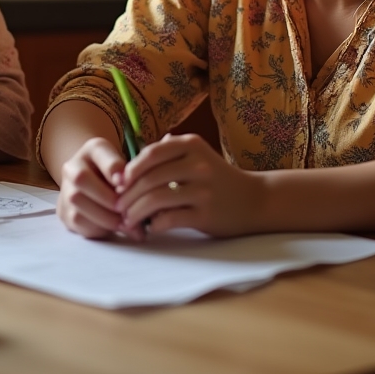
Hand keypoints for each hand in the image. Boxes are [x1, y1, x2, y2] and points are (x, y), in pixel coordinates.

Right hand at [56, 137, 127, 237]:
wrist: (97, 187)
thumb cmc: (118, 178)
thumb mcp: (127, 169)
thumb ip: (131, 176)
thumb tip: (133, 193)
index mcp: (92, 149)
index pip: (100, 151)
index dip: (113, 168)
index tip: (125, 184)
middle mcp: (73, 165)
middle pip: (81, 178)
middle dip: (108, 198)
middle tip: (128, 211)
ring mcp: (65, 189)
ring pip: (77, 202)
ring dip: (105, 217)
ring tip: (126, 224)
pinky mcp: (64, 211)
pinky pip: (77, 221)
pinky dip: (98, 228)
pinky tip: (114, 229)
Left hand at [116, 133, 256, 237]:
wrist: (256, 200)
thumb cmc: (219, 179)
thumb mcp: (199, 155)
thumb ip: (170, 151)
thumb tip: (132, 161)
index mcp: (192, 145)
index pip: (151, 153)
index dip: (130, 169)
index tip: (118, 184)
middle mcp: (198, 164)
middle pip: (149, 178)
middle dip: (128, 195)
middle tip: (118, 206)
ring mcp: (203, 190)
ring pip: (155, 198)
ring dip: (135, 212)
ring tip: (128, 220)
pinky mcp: (206, 214)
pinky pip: (169, 219)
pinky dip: (154, 224)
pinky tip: (150, 228)